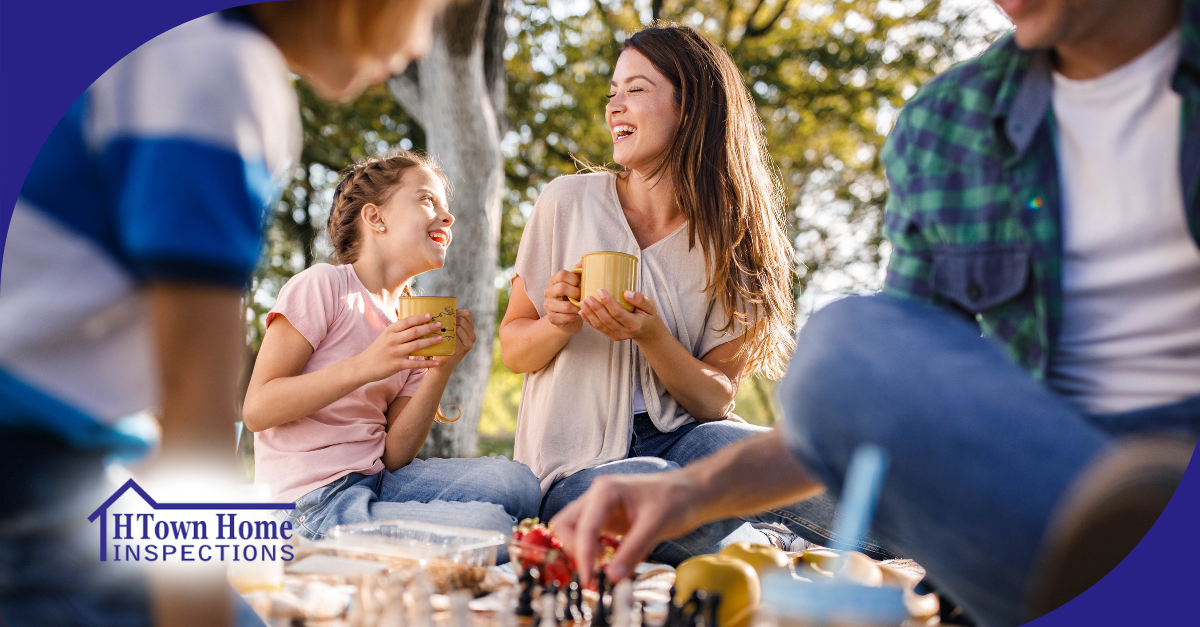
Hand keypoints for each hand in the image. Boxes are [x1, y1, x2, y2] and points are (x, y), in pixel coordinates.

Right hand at [353, 314, 444, 381]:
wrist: (362, 366)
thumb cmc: (377, 350)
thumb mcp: (385, 337)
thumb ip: (398, 331)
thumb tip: (416, 325)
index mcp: (390, 331)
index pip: (407, 321)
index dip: (419, 318)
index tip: (430, 315)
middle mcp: (392, 340)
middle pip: (414, 331)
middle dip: (429, 327)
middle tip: (440, 325)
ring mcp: (394, 352)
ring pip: (416, 345)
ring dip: (430, 342)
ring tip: (441, 339)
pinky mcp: (396, 365)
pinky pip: (415, 363)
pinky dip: (427, 363)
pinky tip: (436, 363)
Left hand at [431, 308, 475, 368]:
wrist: (441, 365)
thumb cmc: (442, 346)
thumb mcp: (448, 332)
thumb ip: (449, 322)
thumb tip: (440, 305)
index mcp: (470, 330)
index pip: (466, 314)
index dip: (456, 311)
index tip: (445, 314)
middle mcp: (472, 336)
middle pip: (463, 319)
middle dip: (450, 318)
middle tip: (440, 322)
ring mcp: (469, 343)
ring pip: (459, 326)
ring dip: (448, 326)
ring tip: (439, 329)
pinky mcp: (463, 348)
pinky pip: (456, 334)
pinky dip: (448, 333)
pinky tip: (441, 336)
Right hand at [543, 264, 583, 334]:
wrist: (568, 317)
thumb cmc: (572, 298)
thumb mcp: (575, 284)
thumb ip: (578, 272)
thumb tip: (584, 260)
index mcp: (554, 281)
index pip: (562, 274)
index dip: (574, 279)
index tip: (580, 284)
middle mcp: (548, 292)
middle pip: (562, 288)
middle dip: (576, 293)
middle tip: (582, 296)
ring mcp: (548, 305)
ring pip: (566, 306)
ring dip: (578, 307)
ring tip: (582, 307)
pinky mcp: (551, 318)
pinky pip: (566, 317)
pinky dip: (575, 317)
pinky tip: (577, 315)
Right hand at [550, 471, 702, 584]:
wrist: (691, 492)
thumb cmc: (676, 499)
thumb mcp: (656, 525)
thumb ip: (632, 552)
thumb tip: (613, 577)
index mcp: (605, 491)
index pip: (583, 527)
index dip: (583, 555)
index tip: (589, 579)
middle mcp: (597, 497)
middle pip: (565, 525)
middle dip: (574, 550)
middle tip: (592, 571)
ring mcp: (600, 508)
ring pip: (573, 530)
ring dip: (580, 551)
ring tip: (600, 566)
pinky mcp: (606, 520)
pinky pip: (588, 536)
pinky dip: (591, 551)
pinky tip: (608, 560)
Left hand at [578, 289, 661, 341]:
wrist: (648, 331)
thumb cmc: (648, 315)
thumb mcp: (650, 305)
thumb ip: (640, 299)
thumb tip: (626, 293)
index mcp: (634, 324)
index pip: (618, 313)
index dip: (608, 302)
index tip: (600, 290)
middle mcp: (625, 332)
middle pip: (606, 320)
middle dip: (595, 308)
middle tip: (587, 297)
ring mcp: (617, 336)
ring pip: (600, 325)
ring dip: (590, 314)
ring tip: (582, 302)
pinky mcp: (612, 336)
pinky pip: (598, 328)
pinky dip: (589, 320)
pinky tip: (582, 312)